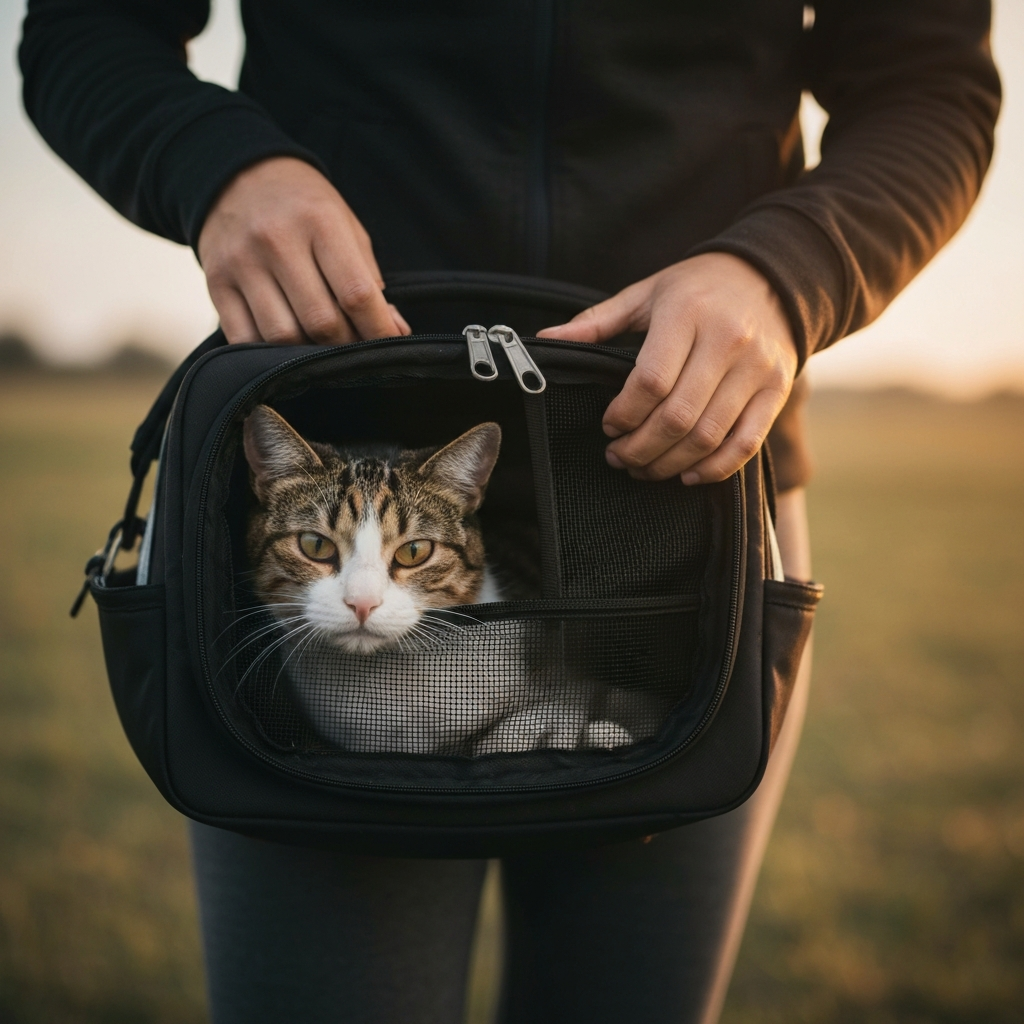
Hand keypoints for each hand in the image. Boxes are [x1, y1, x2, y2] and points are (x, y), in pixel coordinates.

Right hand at [197, 157, 409, 344]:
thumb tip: (394, 330)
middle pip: (321, 322)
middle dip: (345, 346)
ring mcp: (241, 262)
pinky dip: (269, 354)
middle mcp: (276, 240)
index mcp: (320, 222)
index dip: (379, 330)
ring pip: (282, 337)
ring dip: (309, 355)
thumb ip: (369, 279)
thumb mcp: (345, 226)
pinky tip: (286, 348)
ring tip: (322, 347)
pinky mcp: (216, 283)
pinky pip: (244, 339)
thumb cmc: (304, 207)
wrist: (238, 174)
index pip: (356, 293)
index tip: (390, 347)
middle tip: (355, 348)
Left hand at [537, 253, 797, 482]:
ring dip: (669, 464)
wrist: (774, 277)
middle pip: (677, 416)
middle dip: (640, 448)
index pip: (650, 381)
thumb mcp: (646, 293)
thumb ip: (596, 321)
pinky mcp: (775, 391)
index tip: (609, 426)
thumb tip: (546, 341)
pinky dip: (714, 468)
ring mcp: (756, 369)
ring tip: (644, 468)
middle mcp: (726, 341)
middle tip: (618, 457)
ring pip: (708, 436)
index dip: (624, 413)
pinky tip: (687, 475)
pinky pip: (746, 443)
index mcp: (687, 313)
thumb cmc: (699, 288)